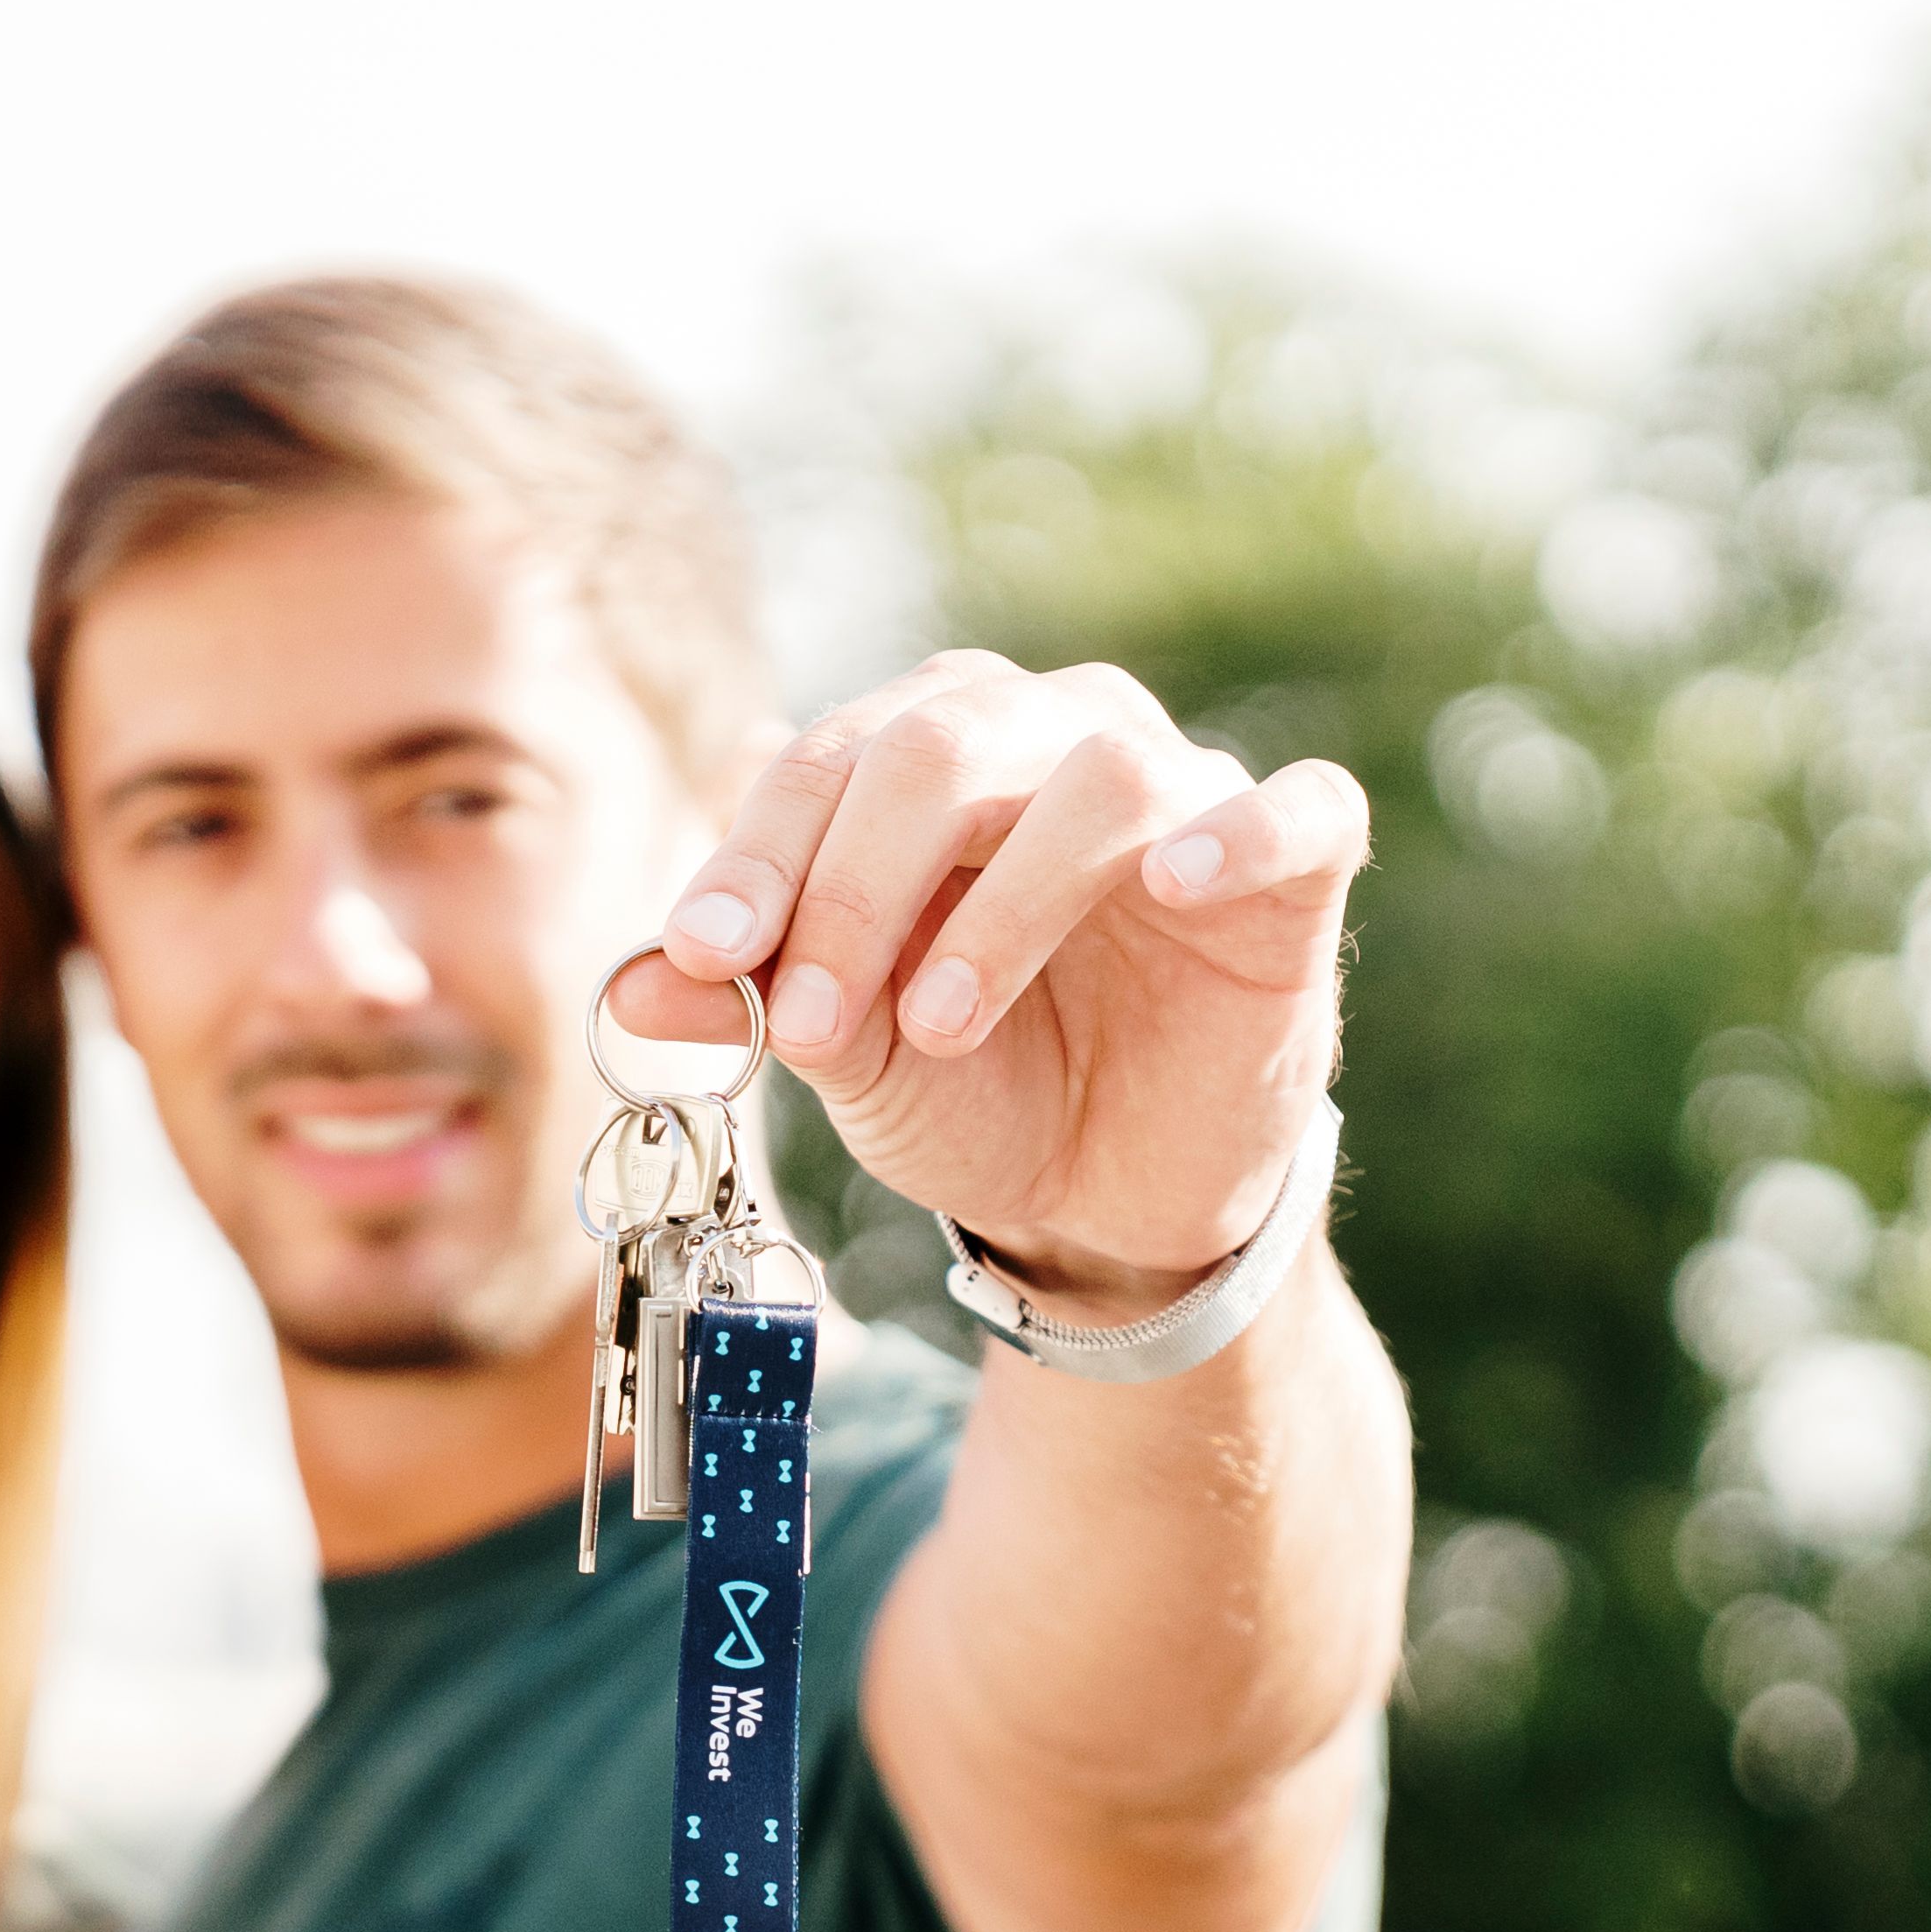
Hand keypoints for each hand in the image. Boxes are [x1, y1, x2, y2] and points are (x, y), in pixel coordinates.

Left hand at [605, 655, 1364, 1313]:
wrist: (1099, 1193)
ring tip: (935, 1026)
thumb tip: (634, 983)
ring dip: (1004, 901)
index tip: (699, 955)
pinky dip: (1235, 834)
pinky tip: (1173, 882)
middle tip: (805, 1021)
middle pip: (946, 741)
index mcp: (929, 756)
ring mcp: (1182, 791)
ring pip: (1102, 775)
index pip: (830, 761)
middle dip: (854, 884)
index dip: (757, 855)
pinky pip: (1296, 810)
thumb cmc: (967, 1085)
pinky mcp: (1295, 867)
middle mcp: (1052, 738)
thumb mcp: (843, 1055)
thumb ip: (749, 1002)